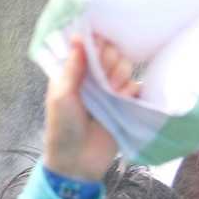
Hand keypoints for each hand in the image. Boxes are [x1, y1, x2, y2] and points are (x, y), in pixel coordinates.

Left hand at [41, 34, 130, 181]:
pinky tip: (124, 98)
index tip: (96, 52)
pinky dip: (132, 90)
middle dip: (110, 61)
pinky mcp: (126, 105)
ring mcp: (111, 91)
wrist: (79, 161)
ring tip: (113, 92)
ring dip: (120, 76)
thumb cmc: (63, 127)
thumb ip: (72, 67)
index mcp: (74, 72)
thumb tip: (77, 37)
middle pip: (111, 54)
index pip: (90, 46)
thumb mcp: (62, 94)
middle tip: (104, 77)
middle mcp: (93, 78)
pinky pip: (136, 88)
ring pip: (125, 68)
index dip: (96, 44)